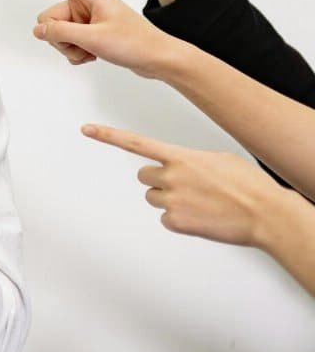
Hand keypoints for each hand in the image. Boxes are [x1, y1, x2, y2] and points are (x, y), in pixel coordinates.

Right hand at [2, 0, 177, 76]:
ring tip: (92, 50)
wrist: (157, 58)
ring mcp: (86, 17)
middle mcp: (84, 2)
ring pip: (55, 33)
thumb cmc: (134, 42)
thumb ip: (60, 33)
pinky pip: (66, 43)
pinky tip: (93, 55)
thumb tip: (38, 30)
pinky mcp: (88, 31)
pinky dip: (75, 53)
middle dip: (59, 37)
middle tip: (83, 44)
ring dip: (69, 48)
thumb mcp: (93, 38)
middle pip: (49, 17)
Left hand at [84, 124, 289, 247]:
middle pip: (144, 176)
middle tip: (186, 186)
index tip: (87, 129)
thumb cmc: (248, 185)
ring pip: (154, 198)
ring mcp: (171, 200)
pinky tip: (201, 217)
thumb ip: (191, 159)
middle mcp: (171, 176)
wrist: (265, 213)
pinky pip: (166, 219)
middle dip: (160, 180)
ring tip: (199, 202)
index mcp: (181, 156)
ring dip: (169, 199)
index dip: (108, 136)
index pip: (136, 143)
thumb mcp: (219, 159)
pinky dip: (180, 220)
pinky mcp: (175, 221)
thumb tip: (181, 166)